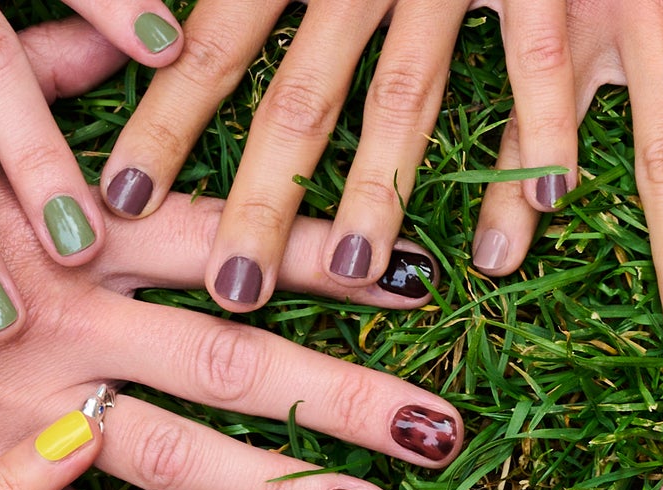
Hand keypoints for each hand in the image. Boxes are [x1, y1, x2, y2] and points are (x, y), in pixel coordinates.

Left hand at [99, 0, 572, 311]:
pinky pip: (539, 56)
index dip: (164, 124)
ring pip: (408, 92)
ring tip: (354, 274)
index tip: (120, 201)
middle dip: (260, 199)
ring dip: (379, 189)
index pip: (214, 42)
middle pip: (301, 96)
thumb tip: (123, 9)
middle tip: (229, 288)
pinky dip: (542, 128)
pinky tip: (541, 208)